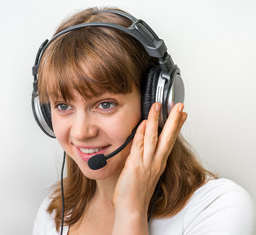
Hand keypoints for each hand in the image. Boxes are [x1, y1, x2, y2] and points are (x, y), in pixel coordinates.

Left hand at [112, 103, 186, 233]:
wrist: (131, 208)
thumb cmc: (136, 193)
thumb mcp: (146, 172)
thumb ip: (146, 157)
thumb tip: (145, 144)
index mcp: (158, 163)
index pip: (170, 141)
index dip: (177, 126)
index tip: (183, 115)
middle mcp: (155, 162)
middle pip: (168, 137)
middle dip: (174, 120)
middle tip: (180, 106)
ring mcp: (146, 163)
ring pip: (154, 138)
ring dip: (156, 120)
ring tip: (159, 106)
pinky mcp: (135, 165)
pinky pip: (139, 146)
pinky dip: (142, 134)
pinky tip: (144, 123)